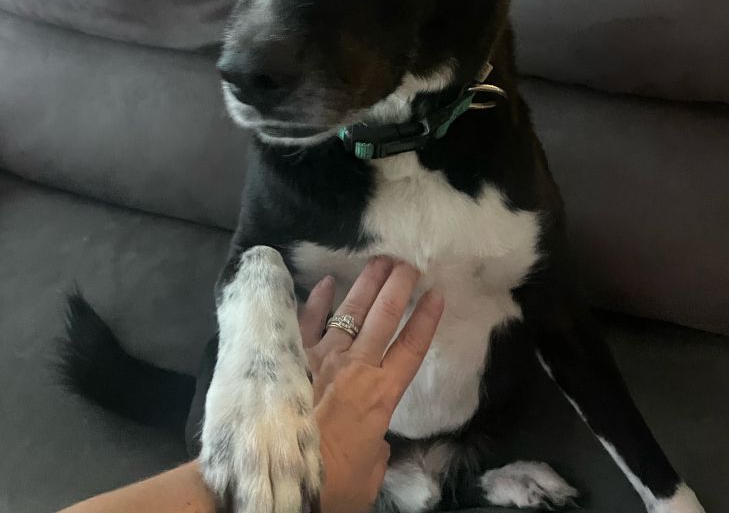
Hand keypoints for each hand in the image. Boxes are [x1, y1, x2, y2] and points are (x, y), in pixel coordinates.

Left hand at [298, 259, 443, 512]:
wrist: (273, 477)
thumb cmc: (328, 485)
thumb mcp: (368, 478)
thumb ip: (376, 451)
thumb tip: (374, 441)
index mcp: (380, 396)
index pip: (411, 349)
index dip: (426, 320)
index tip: (438, 293)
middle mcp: (353, 368)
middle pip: (383, 318)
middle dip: (399, 287)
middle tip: (410, 263)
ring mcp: (320, 359)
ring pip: (349, 311)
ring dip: (367, 284)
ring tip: (381, 260)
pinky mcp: (291, 359)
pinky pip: (307, 321)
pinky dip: (318, 301)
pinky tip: (327, 282)